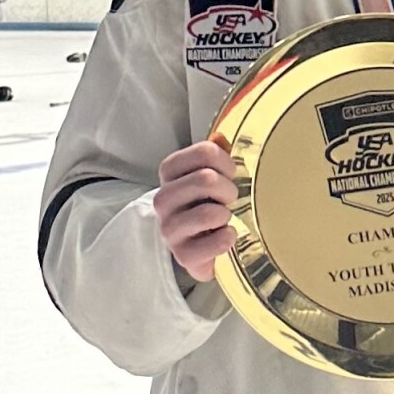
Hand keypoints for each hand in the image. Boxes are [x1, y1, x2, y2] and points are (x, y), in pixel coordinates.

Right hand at [154, 139, 238, 281]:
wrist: (199, 246)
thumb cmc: (205, 203)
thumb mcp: (208, 174)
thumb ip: (214, 154)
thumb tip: (220, 137)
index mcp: (169, 172)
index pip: (204, 152)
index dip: (226, 162)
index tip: (229, 174)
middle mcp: (163, 199)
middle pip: (206, 179)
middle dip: (228, 189)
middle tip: (228, 199)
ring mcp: (170, 229)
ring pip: (209, 213)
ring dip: (226, 214)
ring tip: (224, 218)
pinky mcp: (183, 255)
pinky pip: (216, 242)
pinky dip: (228, 238)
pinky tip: (225, 236)